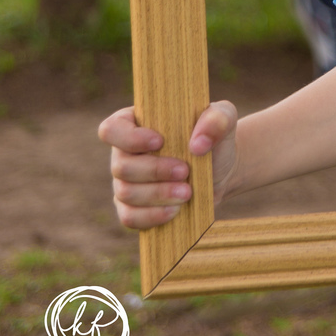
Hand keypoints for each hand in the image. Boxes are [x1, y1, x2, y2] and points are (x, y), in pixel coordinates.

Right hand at [99, 102, 238, 230]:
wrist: (221, 170)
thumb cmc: (214, 136)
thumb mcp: (223, 118)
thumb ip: (216, 119)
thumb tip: (197, 144)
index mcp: (135, 123)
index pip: (111, 129)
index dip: (129, 138)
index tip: (160, 141)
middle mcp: (124, 153)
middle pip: (120, 166)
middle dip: (154, 171)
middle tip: (185, 171)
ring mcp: (125, 183)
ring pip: (125, 193)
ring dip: (157, 195)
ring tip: (187, 193)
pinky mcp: (133, 208)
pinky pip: (130, 217)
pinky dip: (152, 216)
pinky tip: (175, 211)